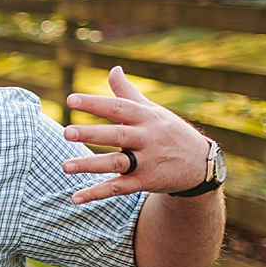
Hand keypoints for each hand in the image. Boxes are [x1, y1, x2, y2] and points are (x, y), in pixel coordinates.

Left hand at [62, 66, 212, 202]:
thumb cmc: (167, 131)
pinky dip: (97, 193)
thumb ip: (127, 93)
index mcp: (146, 118)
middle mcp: (146, 139)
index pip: (119, 108)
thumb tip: (114, 69)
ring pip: (116, 163)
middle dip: (92, 134)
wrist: (200, 164)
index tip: (70, 99)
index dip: (95, 103)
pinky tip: (75, 197)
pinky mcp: (145, 182)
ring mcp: (147, 162)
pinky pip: (119, 188)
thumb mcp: (152, 110)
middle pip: (117, 135)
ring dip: (90, 165)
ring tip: (65, 166)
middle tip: (66, 132)